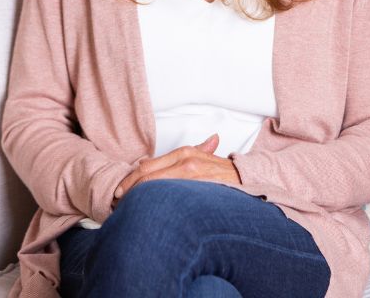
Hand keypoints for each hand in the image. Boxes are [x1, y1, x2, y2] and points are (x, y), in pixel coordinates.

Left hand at [115, 134, 241, 199]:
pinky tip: (148, 216)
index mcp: (185, 152)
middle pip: (145, 178)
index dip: (129, 180)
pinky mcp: (196, 193)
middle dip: (128, 192)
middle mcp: (186, 162)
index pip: (146, 167)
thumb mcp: (207, 157)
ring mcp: (191, 178)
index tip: (121, 191)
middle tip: (119, 204)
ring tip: (128, 211)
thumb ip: (188, 154)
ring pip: (153, 190)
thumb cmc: (227, 174)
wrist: (250, 180)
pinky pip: (168, 202)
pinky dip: (154, 208)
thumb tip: (165, 154)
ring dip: (137, 202)